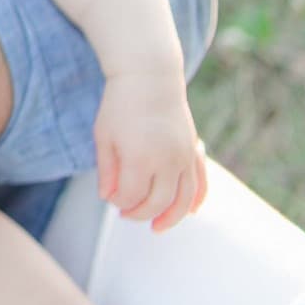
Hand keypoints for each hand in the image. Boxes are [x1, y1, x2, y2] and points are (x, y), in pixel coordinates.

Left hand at [94, 68, 208, 230]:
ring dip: (171, 218)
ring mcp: (184, 156)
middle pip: (158, 203)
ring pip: (183, 199)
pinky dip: (196, 200)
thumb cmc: (120, 105)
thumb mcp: (104, 136)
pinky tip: (189, 212)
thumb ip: (107, 170)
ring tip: (157, 228)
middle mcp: (167, 160)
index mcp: (141, 157)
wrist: (150, 77)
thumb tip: (108, 198)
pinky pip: (200, 182)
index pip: (131, 197)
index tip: (110, 198)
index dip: (119, 203)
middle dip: (140, 214)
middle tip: (125, 215)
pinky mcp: (193, 150)